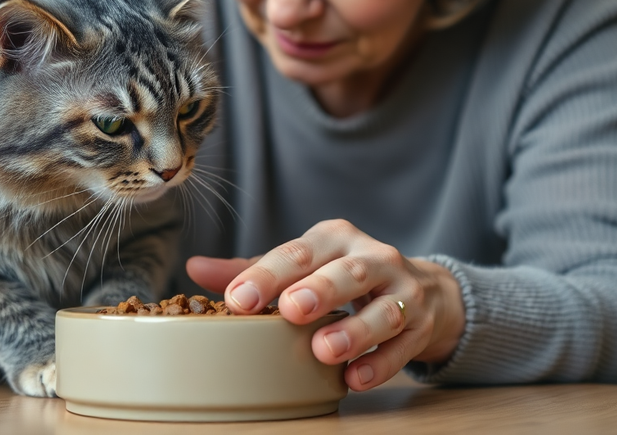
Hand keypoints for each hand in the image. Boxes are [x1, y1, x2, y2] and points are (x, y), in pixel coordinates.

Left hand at [186, 219, 465, 390]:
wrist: (421, 289)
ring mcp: (402, 290)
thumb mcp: (302, 265)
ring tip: (323, 350)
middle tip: (291, 310)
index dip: (267, 276)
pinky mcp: (421, 324)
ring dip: (353, 330)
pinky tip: (355, 378)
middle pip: (347, 272)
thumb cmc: (343, 275)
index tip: (238, 300)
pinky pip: (402, 346)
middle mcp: (372, 257)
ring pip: (382, 310)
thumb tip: (195, 268)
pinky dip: (380, 363)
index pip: (297, 253)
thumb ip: (251, 269)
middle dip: (319, 290)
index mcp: (334, 238)